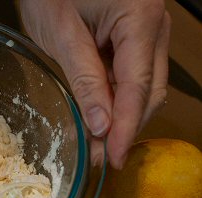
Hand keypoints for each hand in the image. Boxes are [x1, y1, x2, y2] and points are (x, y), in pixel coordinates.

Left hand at [20, 0, 170, 167]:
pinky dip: (114, 102)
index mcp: (140, 19)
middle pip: (148, 91)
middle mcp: (153, 27)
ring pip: (142, 88)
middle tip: (101, 159)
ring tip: (97, 147)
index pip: (138, 86)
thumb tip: (100, 125)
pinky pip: (129, 78)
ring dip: (121, 118)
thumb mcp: (62, 34)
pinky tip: (99, 121)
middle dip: (126, 128)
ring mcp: (146, 33)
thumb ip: (84, 78)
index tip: (115, 157)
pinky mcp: (132, 40)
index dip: (126, 127)